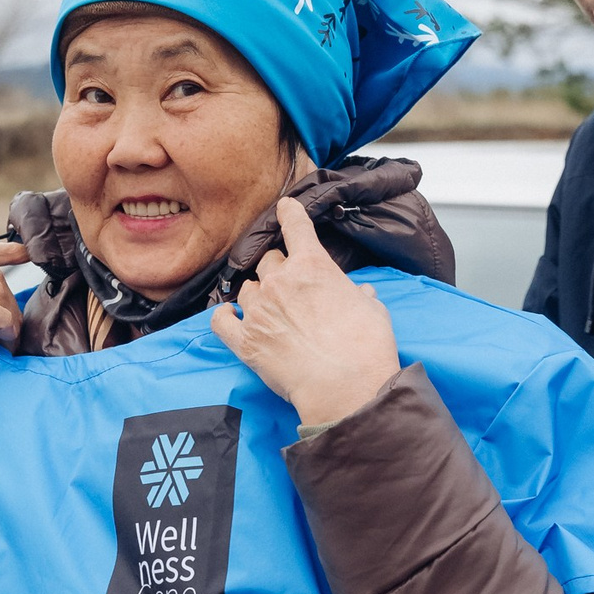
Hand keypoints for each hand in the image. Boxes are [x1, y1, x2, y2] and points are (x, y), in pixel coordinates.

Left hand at [209, 199, 400, 426]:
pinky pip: (220, 319)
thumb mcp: (373, 311)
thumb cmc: (366, 347)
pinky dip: (224, 316)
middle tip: (290, 287)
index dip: (289, 213)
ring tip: (269, 310)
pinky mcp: (244, 340)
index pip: (295, 226)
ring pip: (247, 288)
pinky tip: (230, 317)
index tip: (284, 207)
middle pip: (268, 260)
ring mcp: (258, 309)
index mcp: (313, 265)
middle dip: (277, 268)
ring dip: (257, 294)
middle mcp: (279, 280)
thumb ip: (360, 296)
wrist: (346, 387)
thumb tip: (360, 294)